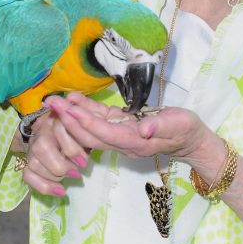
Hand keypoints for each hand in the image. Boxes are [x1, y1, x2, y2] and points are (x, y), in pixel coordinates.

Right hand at [21, 107, 89, 196]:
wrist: (57, 131)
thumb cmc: (77, 131)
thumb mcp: (83, 130)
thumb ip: (85, 136)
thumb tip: (85, 158)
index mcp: (56, 120)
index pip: (58, 131)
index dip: (71, 149)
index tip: (84, 162)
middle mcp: (41, 132)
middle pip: (42, 148)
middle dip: (61, 165)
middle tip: (76, 173)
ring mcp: (31, 147)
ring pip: (34, 163)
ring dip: (54, 176)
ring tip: (69, 177)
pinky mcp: (27, 161)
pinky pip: (28, 176)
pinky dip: (44, 186)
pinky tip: (60, 191)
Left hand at [44, 92, 211, 164]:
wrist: (191, 140)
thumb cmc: (186, 130)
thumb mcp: (179, 125)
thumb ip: (161, 126)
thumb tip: (144, 129)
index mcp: (136, 142)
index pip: (105, 133)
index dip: (86, 122)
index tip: (69, 110)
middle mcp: (124, 143)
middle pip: (91, 134)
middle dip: (70, 119)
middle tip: (51, 103)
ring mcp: (121, 137)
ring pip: (92, 129)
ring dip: (73, 115)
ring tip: (56, 101)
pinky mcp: (122, 129)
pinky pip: (100, 122)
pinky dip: (86, 111)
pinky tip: (74, 100)